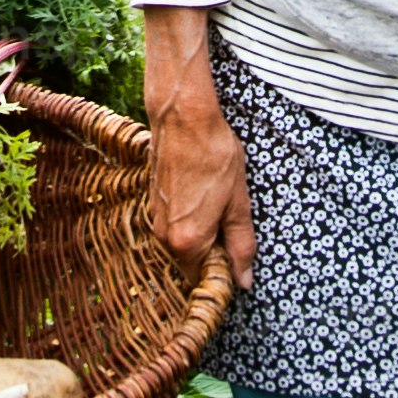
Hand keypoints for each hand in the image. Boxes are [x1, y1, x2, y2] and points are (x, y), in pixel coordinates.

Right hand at [140, 5, 254, 292]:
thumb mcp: (238, 202)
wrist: (183, 116)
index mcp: (188, 242)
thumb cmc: (213, 155)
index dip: (227, 271)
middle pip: (193, 263)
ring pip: (184, 243)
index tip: (240, 251)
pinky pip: (175, 226)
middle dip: (215, 252)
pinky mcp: (153, 203)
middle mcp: (165, 237)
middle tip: (232, 219)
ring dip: (204, 234)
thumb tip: (244, 281)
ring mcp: (156, 220)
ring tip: (219, 202)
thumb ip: (241, 245)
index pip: (207, 280)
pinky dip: (191, 219)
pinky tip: (204, 194)